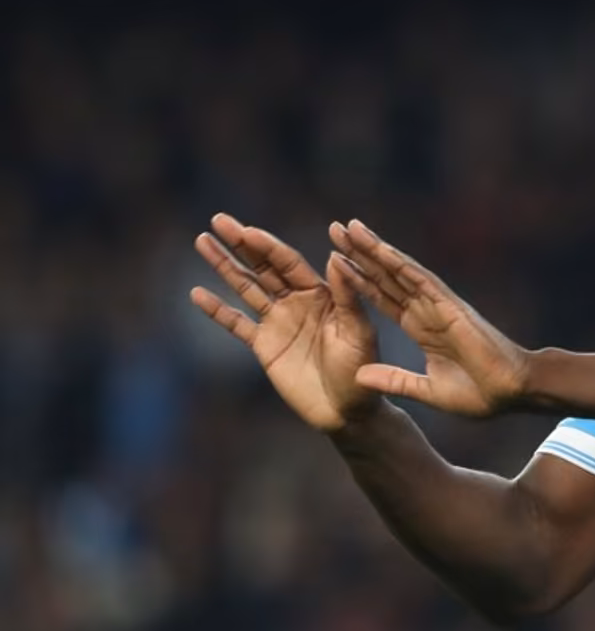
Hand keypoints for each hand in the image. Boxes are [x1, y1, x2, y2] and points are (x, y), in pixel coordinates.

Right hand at [190, 214, 381, 431]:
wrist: (347, 411)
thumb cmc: (361, 369)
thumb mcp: (358, 330)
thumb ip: (347, 296)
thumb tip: (335, 257)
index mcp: (321, 293)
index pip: (288, 263)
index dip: (267, 246)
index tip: (246, 230)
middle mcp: (297, 301)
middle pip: (263, 267)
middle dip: (241, 244)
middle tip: (218, 219)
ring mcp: (279, 322)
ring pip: (246, 288)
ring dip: (224, 265)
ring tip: (202, 241)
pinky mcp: (264, 346)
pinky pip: (237, 324)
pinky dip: (218, 310)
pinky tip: (197, 293)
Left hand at [328, 219, 530, 417]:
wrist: (511, 392)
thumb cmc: (479, 393)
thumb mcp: (426, 390)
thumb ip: (394, 381)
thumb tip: (358, 377)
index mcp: (421, 328)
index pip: (383, 298)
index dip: (359, 280)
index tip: (334, 263)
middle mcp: (426, 310)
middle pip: (386, 277)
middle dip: (360, 254)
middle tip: (335, 229)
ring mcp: (437, 304)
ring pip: (399, 270)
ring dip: (373, 249)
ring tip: (349, 227)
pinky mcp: (449, 305)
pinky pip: (419, 279)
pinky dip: (398, 262)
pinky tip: (379, 248)